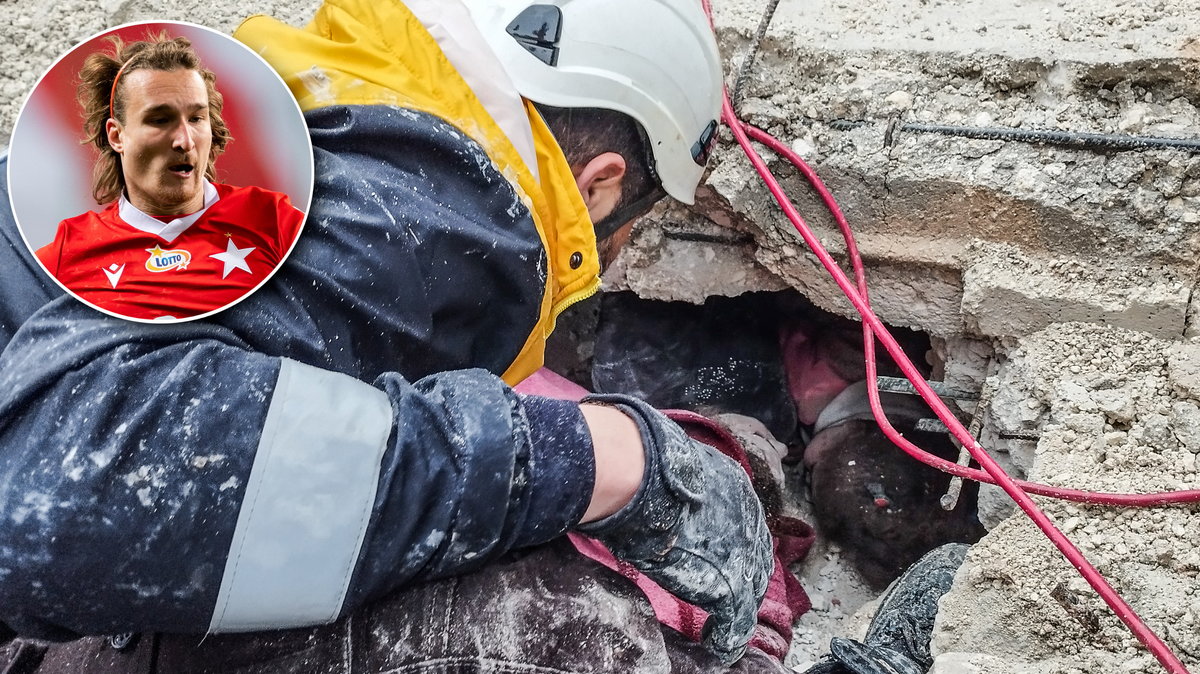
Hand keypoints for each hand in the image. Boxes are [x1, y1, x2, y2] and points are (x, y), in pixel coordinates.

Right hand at [575, 394, 772, 662]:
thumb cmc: (641, 461)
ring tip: (721, 622)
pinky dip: (726, 636)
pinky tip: (716, 643)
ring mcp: (741, 553)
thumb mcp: (671, 462)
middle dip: (741, 575)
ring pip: (749, 590)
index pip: (745, 525)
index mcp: (737, 488)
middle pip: (754, 557)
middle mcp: (748, 519)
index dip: (731, 544)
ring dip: (736, 606)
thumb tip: (652, 473)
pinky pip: (735, 621)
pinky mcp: (728, 584)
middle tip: (724, 593)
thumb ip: (676, 478)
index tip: (717, 555)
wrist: (636, 472)